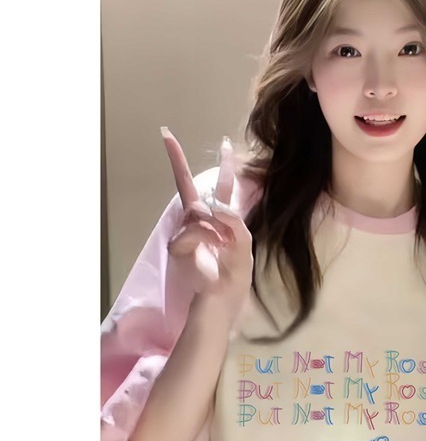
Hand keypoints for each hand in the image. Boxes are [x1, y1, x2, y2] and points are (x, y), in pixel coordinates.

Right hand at [161, 127, 253, 325]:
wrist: (220, 305)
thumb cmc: (234, 280)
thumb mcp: (245, 250)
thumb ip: (235, 225)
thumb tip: (212, 206)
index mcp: (222, 222)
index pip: (222, 190)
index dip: (224, 167)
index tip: (226, 144)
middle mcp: (201, 224)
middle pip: (188, 188)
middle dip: (177, 161)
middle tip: (166, 135)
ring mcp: (186, 234)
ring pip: (198, 212)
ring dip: (212, 224)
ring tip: (220, 246)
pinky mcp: (177, 246)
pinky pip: (193, 231)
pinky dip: (205, 239)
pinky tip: (211, 253)